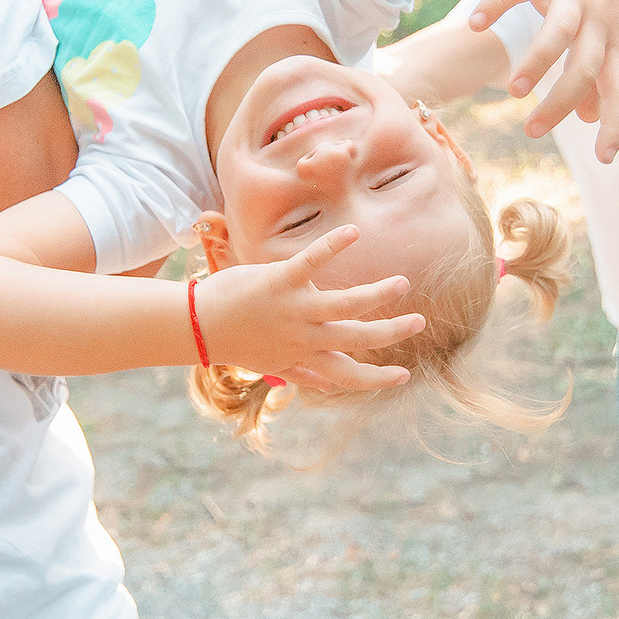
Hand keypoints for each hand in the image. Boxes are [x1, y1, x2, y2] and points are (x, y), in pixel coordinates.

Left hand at [193, 226, 423, 389]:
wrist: (199, 323)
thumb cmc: (238, 340)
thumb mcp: (272, 364)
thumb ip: (303, 374)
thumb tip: (328, 385)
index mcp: (305, 356)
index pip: (348, 375)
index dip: (377, 379)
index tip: (404, 376)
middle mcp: (305, 337)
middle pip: (356, 339)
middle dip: (391, 333)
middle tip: (419, 322)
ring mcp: (294, 309)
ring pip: (346, 306)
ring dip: (377, 295)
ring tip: (401, 284)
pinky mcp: (281, 281)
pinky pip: (312, 262)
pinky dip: (334, 245)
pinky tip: (354, 232)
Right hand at [461, 0, 618, 160]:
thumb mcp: (607, 30)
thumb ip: (598, 74)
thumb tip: (589, 118)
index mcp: (612, 40)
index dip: (616, 123)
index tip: (605, 159)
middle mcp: (598, 19)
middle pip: (587, 66)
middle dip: (562, 102)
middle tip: (533, 132)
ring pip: (560, 31)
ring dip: (538, 62)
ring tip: (514, 91)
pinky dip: (497, 5)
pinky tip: (477, 24)